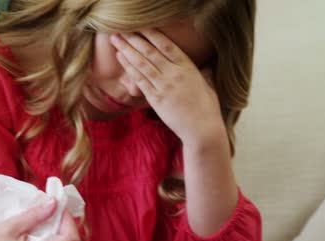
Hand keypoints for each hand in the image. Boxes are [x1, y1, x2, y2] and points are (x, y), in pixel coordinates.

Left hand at [110, 30, 225, 146]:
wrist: (202, 130)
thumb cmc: (208, 109)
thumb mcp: (209, 85)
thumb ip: (204, 73)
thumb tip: (207, 65)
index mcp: (188, 67)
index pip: (167, 46)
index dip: (152, 34)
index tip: (141, 26)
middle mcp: (174, 74)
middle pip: (150, 52)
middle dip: (134, 39)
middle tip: (121, 30)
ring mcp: (164, 86)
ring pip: (142, 64)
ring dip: (127, 50)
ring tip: (116, 40)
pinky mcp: (156, 99)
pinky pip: (140, 80)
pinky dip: (129, 68)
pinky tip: (121, 58)